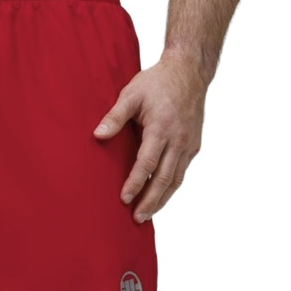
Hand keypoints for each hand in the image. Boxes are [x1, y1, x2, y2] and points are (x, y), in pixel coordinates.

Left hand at [93, 55, 207, 219]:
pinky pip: (181, 172)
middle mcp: (178, 139)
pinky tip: (159, 197)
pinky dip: (170, 188)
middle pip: (164, 179)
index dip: (136, 183)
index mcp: (161, 127)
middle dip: (150, 201)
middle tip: (137, 218)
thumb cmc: (157, 82)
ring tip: (147, 215)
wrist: (189, 71)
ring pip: (176, 180)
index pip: (147, 163)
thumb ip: (115, 117)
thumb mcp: (131, 94)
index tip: (124, 199)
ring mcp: (188, 144)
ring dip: (161, 200)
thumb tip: (97, 136)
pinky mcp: (193, 146)